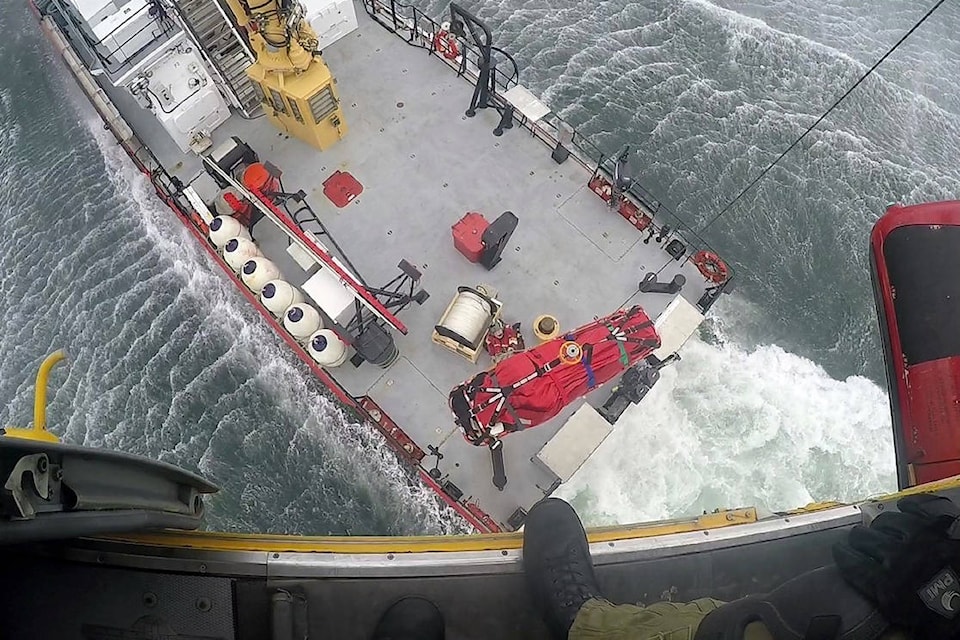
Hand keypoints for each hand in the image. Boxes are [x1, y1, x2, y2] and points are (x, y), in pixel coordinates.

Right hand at [834, 494, 959, 638]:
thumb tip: (872, 586)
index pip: (853, 563)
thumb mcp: (909, 620)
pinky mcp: (946, 528)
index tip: (838, 550)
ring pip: (889, 521)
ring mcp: (924, 539)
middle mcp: (900, 557)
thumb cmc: (945, 620)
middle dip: (858, 539)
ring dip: (881, 525)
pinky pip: (922, 508)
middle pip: (865, 539)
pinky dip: (911, 506)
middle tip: (857, 541)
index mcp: (889, 586)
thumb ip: (886, 599)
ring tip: (880, 527)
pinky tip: (905, 507)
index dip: (843, 555)